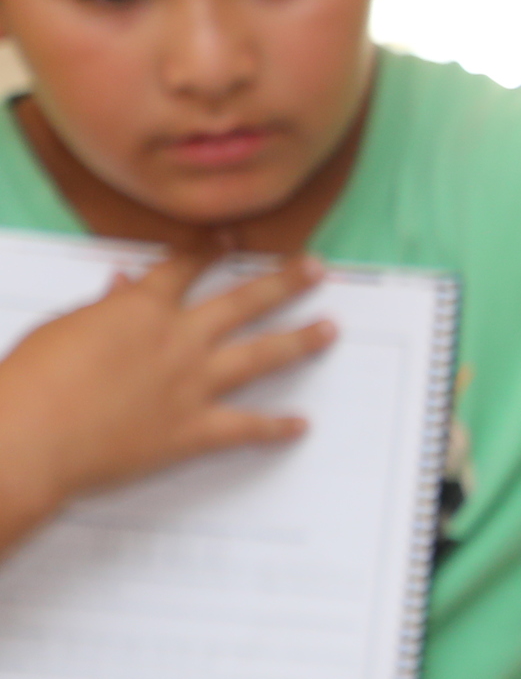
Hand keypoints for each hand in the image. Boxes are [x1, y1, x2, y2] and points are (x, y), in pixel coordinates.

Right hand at [0, 250, 333, 522]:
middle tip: (316, 269)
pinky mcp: (193, 430)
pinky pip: (245, 428)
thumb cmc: (31, 380)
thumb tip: (122, 282)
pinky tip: (300, 426)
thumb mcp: (62, 327)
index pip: (184, 267)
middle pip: (243, 301)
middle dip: (283, 282)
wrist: (30, 437)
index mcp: (141, 307)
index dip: (209, 251)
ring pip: (260, 355)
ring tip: (331, 329)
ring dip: (299, 341)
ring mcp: (193, 384)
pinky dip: (274, 428)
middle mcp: (179, 339)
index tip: (230, 240)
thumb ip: (101, 306)